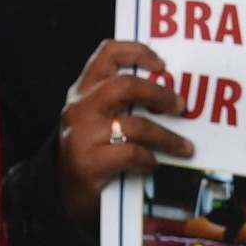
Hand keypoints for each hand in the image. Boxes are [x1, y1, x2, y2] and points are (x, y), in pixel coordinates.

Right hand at [57, 40, 194, 221]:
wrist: (61, 193)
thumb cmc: (88, 153)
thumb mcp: (95, 120)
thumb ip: (120, 104)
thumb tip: (169, 95)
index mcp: (82, 91)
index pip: (107, 54)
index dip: (137, 52)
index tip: (162, 64)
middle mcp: (79, 108)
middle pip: (126, 86)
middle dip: (159, 94)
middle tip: (180, 106)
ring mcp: (81, 135)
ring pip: (136, 125)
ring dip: (167, 137)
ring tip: (184, 147)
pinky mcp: (88, 162)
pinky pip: (131, 153)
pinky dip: (149, 159)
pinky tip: (152, 164)